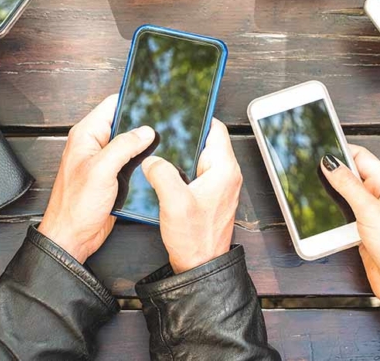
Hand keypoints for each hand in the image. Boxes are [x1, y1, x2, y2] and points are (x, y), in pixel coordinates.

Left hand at [38, 95, 155, 262]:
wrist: (73, 237)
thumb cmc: (76, 206)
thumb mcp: (101, 170)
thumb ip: (124, 146)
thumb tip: (145, 131)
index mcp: (86, 135)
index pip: (112, 105)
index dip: (132, 99)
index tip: (153, 97)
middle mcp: (94, 145)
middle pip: (124, 123)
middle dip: (142, 124)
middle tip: (165, 123)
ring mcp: (104, 161)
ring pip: (130, 143)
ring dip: (144, 145)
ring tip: (164, 143)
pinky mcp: (113, 177)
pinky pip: (131, 162)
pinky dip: (142, 161)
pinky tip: (155, 162)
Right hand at [141, 120, 241, 272]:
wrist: (200, 268)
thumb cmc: (194, 239)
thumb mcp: (174, 202)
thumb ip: (162, 173)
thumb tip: (152, 159)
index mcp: (224, 169)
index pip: (216, 129)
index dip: (198, 117)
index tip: (180, 110)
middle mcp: (227, 175)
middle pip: (207, 141)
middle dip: (186, 135)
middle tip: (164, 130)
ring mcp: (220, 186)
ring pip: (201, 157)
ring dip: (183, 153)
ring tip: (161, 150)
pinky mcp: (211, 196)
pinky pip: (198, 172)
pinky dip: (183, 169)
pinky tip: (166, 172)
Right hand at [321, 146, 379, 349]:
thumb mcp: (371, 212)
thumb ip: (349, 185)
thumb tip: (330, 162)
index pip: (362, 157)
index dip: (341, 150)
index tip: (318, 147)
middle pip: (351, 174)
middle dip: (332, 172)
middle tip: (308, 169)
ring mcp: (371, 214)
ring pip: (344, 195)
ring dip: (330, 195)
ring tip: (311, 191)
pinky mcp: (362, 230)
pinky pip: (343, 214)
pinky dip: (332, 213)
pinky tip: (321, 215)